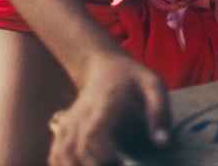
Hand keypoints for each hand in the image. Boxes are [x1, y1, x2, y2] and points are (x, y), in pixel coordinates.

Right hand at [48, 52, 170, 165]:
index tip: (120, 164)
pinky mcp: (64, 130)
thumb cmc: (131, 77)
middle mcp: (82, 116)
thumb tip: (162, 143)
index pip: (93, 135)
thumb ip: (159, 111)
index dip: (102, 155)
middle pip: (75, 151)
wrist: (102, 63)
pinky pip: (55, 154)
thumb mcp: (152, 84)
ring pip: (61, 154)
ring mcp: (70, 123)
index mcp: (104, 105)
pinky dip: (62, 165)